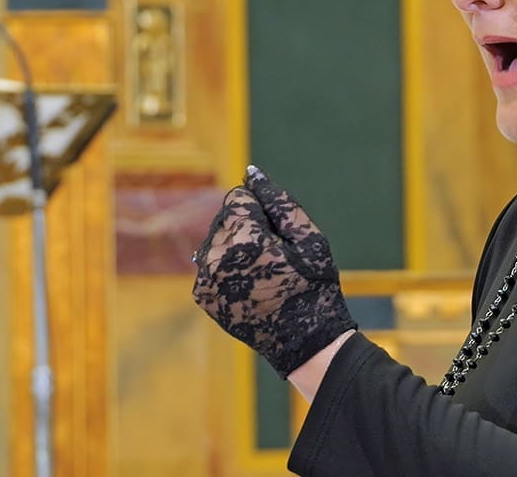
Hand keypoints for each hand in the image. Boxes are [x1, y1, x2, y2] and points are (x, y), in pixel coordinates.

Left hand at [192, 167, 356, 377]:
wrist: (305, 342)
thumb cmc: (313, 286)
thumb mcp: (309, 238)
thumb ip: (278, 201)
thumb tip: (251, 173)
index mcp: (244, 239)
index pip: (238, 198)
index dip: (262, 212)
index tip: (280, 236)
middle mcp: (216, 257)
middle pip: (225, 218)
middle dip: (247, 227)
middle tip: (275, 257)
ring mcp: (205, 279)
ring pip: (216, 240)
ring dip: (236, 246)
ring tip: (263, 271)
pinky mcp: (203, 295)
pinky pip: (210, 264)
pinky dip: (228, 266)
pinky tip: (250, 284)